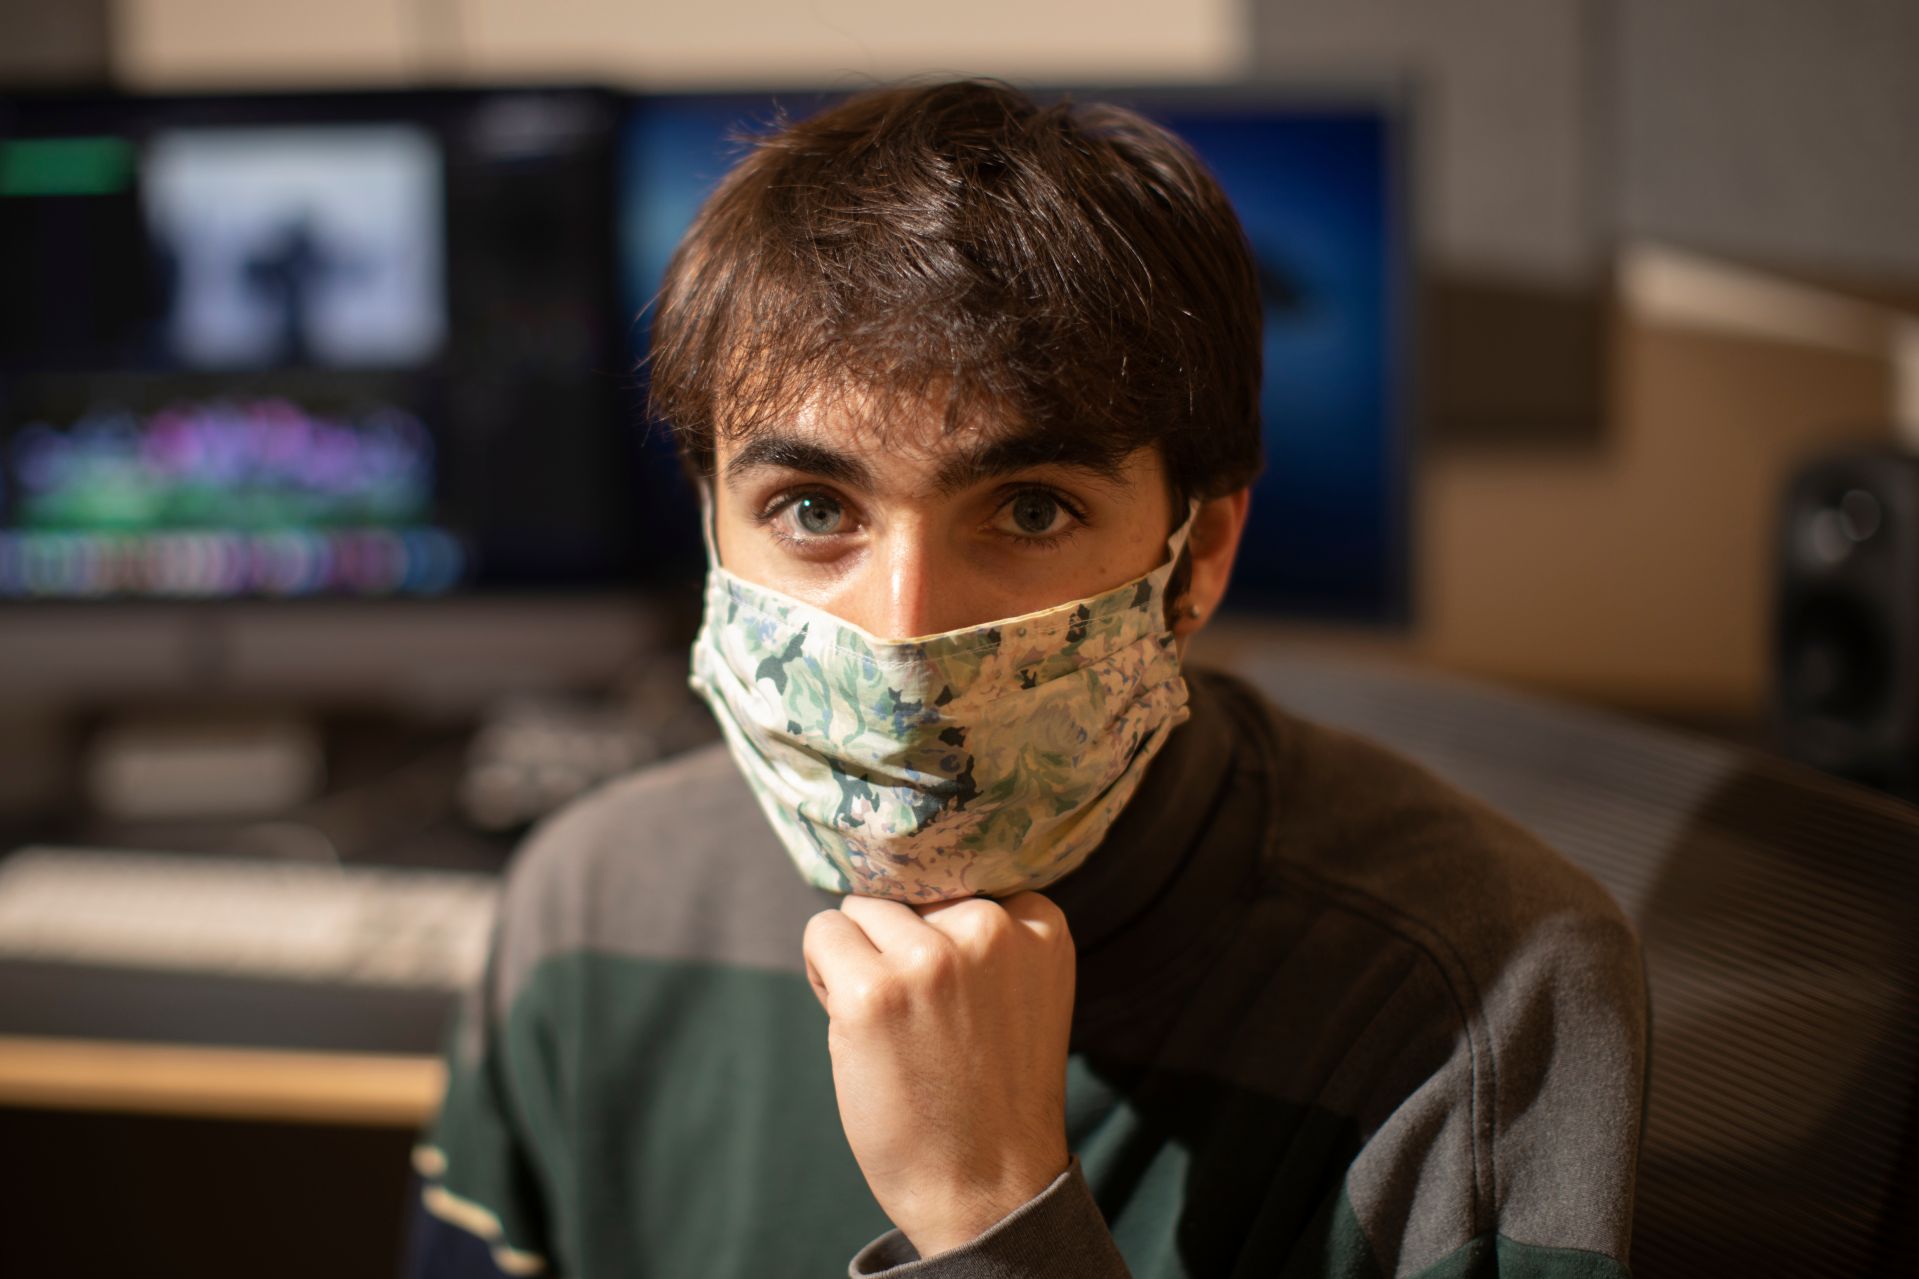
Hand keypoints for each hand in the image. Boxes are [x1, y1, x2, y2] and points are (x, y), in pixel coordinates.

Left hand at [801, 891, 1075, 1257]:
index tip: (956, 992)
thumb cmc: (992, 1093)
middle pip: (909, 891)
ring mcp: (931, 959)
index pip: (960, 881)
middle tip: (916, 1014)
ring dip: (858, 954)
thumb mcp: (1021, 992)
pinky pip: (822, 933)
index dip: (941, 931)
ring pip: (861, 906)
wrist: (987, 1187)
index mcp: (1039, 924)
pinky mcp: (872, 991)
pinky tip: (854, 1023)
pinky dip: (823, 972)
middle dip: (898, 939)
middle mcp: (989, 929)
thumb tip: (900, 888)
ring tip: (886, 1020)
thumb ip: (983, 938)